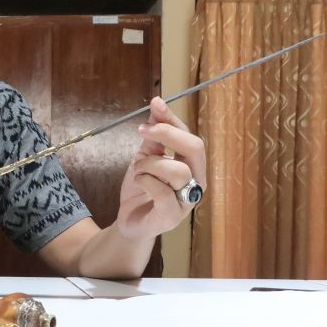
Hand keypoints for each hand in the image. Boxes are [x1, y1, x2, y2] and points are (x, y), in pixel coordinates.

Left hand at [116, 96, 207, 240]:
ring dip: (150, 164)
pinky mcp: (172, 216)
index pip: (190, 136)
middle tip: (143, 132)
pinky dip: (146, 181)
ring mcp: (187, 200)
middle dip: (168, 134)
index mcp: (193, 165)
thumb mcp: (146, 157)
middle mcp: (196, 181)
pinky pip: (163, 192)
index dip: (172, 119)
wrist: (130, 222)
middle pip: (195, 148)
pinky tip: (139, 181)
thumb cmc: (143, 189)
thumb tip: (157, 104)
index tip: (155, 104)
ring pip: (177, 170)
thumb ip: (154, 136)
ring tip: (138, 170)